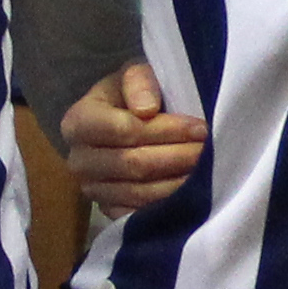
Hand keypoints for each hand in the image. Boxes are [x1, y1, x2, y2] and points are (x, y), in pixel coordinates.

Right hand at [58, 63, 207, 217]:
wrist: (123, 120)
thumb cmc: (131, 94)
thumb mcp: (134, 74)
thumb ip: (139, 81)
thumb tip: (146, 109)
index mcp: (78, 122)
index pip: (124, 130)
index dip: (166, 130)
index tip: (200, 127)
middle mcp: (78, 160)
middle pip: (134, 164)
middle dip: (178, 156)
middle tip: (209, 151)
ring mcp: (91, 189)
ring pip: (139, 192)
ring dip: (177, 183)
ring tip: (206, 170)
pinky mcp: (107, 211)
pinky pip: (139, 214)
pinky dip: (167, 204)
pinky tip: (190, 192)